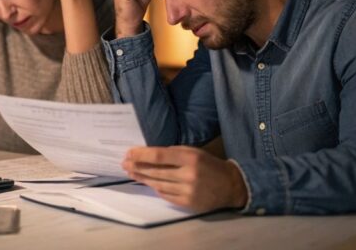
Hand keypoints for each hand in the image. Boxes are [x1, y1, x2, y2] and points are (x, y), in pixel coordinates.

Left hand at [121, 146, 247, 211]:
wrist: (231, 185)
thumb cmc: (209, 165)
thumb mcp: (194, 152)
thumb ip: (173, 153)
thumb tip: (148, 154)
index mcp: (190, 157)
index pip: (159, 156)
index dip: (142, 155)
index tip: (129, 153)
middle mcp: (188, 174)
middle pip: (156, 171)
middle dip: (137, 167)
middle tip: (124, 164)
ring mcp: (188, 191)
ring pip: (158, 184)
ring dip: (143, 178)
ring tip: (132, 173)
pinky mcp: (188, 203)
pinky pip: (166, 195)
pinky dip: (156, 189)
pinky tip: (148, 183)